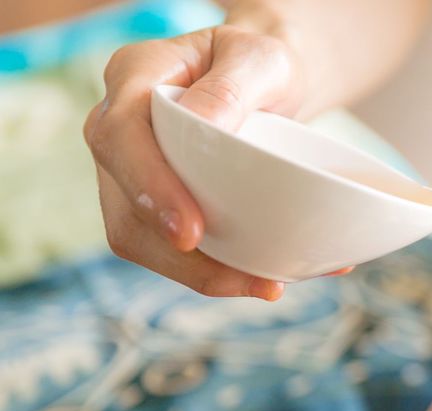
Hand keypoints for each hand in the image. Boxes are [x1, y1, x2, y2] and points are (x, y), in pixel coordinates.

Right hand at [83, 24, 305, 299]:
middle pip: (123, 207)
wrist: (264, 84)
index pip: (120, 136)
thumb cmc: (258, 65)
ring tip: (267, 284)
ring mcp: (130, 173)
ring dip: (201, 275)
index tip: (189, 232)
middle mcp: (118, 130)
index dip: (149, 188)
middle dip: (177, 256)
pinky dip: (217, 272)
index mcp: (134, 78)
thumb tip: (204, 126)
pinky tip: (263, 278)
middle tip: (249, 280)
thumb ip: (232, 85)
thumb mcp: (259, 58)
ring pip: (142, 242)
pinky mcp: (154, 207)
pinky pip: (170, 252)